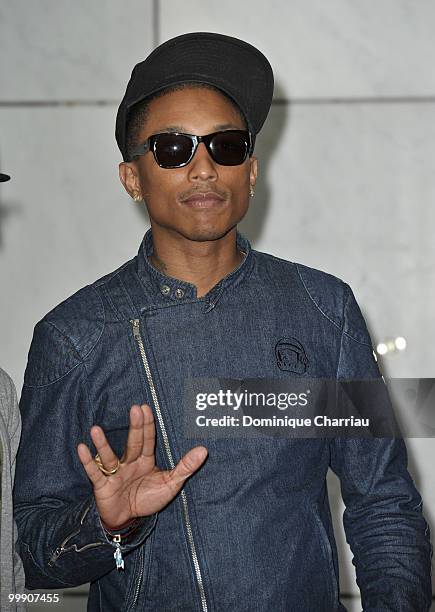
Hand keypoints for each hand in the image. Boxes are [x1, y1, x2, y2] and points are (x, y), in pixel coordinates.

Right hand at [77, 404, 207, 528]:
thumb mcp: (170, 484)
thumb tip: (204, 450)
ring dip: (102, 444)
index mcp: (145, 460)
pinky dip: (88, 462)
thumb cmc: (147, 498)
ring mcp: (115, 473)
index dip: (148, 425)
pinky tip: (82, 448)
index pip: (148, 440)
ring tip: (96, 429)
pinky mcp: (102, 486)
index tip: (146, 408)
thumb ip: (185, 467)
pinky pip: (95, 472)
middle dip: (135, 427)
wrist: (127, 520)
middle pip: (132, 443)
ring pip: (109, 456)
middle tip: (135, 408)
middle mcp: (129, 463)